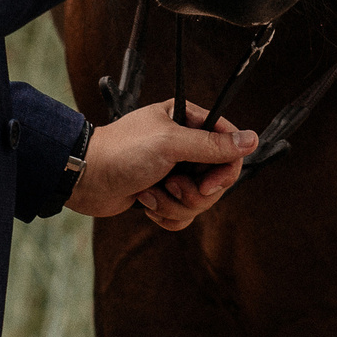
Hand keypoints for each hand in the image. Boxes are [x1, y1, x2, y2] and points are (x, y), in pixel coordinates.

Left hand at [64, 100, 257, 230]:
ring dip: (175, 204)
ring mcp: (175, 171)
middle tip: (171, 187)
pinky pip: (184, 215)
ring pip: (200, 201)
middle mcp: (185, 145)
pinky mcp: (163, 195)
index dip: (225, 169)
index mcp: (189, 121)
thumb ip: (212, 145)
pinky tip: (146, 203)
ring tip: (151, 194)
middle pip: (217, 179)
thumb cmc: (123, 152)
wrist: (84, 178)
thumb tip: (252, 139)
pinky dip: (166, 215)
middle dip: (194, 192)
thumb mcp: (171, 144)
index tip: (209, 184)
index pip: (229, 145)